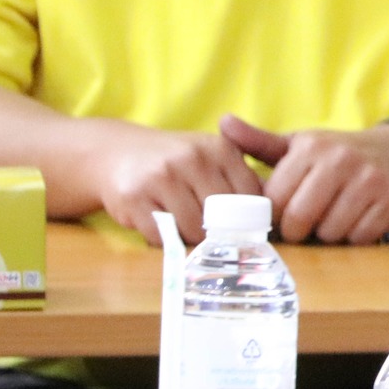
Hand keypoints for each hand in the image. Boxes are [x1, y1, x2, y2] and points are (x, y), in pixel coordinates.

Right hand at [81, 120, 263, 244]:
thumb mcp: (211, 156)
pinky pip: (163, 236)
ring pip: (193, 230)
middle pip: (223, 217)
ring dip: (191, 238)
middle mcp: (190, 159)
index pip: (250, 197)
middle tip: (211, 234)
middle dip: (219, 232)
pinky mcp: (134, 197)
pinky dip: (166, 239)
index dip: (249, 219)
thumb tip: (273, 213)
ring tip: (184, 226)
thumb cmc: (174, 161)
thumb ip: (240, 178)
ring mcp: (160, 177)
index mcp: (219, 149)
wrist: (115, 152)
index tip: (244, 229)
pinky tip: (161, 224)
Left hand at [219, 115, 388, 243]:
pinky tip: (359, 220)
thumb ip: (259, 141)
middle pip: (301, 218)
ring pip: (332, 232)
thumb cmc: (338, 155)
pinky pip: (362, 237)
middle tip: (308, 224)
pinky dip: (357, 236)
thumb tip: (223, 124)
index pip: (276, 199)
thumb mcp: (300, 145)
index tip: (285, 214)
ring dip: (330, 234)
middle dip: (300, 230)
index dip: (277, 215)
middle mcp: (342, 160)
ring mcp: (372, 181)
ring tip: (335, 218)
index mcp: (312, 147)